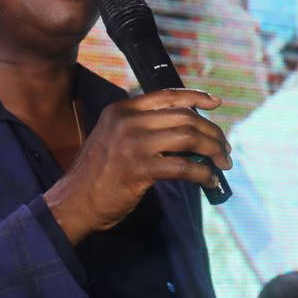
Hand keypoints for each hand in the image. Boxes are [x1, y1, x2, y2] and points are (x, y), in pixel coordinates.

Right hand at [44, 89, 231, 243]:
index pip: (167, 95)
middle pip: (184, 117)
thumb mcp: (112, 139)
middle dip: (212, 133)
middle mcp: (127, 121)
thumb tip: (186, 134)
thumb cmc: (96, 175)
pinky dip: (202, 174)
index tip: (216, 103)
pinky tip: (209, 181)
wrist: (73, 202)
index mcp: (121, 110)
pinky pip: (183, 167)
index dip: (196, 97)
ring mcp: (133, 143)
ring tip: (222, 164)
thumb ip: (140, 129)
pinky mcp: (139, 169)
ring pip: (188, 137)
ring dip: (212, 150)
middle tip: (224, 149)